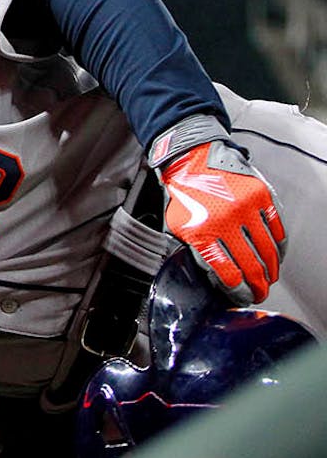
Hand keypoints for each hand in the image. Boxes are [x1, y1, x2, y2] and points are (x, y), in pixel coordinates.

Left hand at [156, 139, 285, 304]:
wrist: (192, 159)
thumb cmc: (183, 194)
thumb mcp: (176, 227)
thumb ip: (194, 252)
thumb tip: (213, 278)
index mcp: (202, 232)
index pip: (228, 273)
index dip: (239, 292)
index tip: (243, 298)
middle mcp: (226, 221)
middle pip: (251, 265)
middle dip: (258, 285)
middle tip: (260, 293)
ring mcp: (247, 208)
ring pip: (268, 249)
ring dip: (272, 268)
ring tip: (269, 277)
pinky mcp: (261, 196)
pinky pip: (277, 227)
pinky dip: (280, 244)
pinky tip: (277, 254)